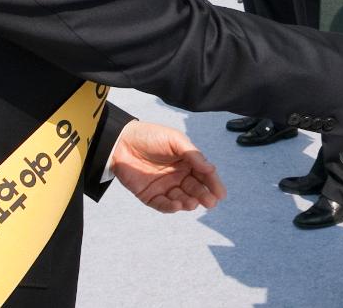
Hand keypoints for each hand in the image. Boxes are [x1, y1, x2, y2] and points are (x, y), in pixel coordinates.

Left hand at [109, 120, 225, 213]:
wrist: (121, 141)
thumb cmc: (151, 136)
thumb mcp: (175, 140)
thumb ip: (192, 154)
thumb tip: (210, 168)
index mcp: (187, 162)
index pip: (204, 174)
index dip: (213, 184)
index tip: (221, 194)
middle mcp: (178, 176)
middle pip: (195, 189)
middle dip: (204, 196)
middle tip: (210, 202)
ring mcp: (164, 186)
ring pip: (181, 199)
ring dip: (188, 203)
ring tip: (192, 204)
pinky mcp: (150, 195)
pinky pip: (162, 204)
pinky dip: (171, 207)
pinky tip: (177, 206)